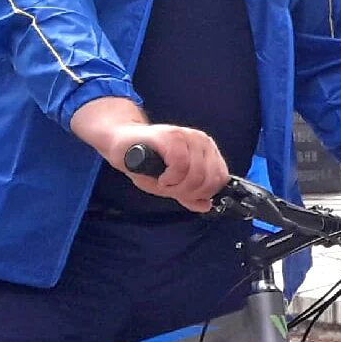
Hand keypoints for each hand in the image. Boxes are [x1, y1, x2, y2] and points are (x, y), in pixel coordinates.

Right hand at [71, 98, 227, 211]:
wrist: (120, 143)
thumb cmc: (145, 162)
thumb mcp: (171, 184)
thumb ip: (189, 195)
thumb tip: (206, 206)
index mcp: (206, 150)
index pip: (220, 178)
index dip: (203, 194)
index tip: (185, 194)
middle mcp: (201, 141)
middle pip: (210, 179)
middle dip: (189, 192)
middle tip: (171, 189)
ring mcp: (187, 136)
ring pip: (197, 174)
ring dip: (178, 187)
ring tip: (164, 182)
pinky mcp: (171, 136)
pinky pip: (181, 165)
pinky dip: (170, 178)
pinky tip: (161, 177)